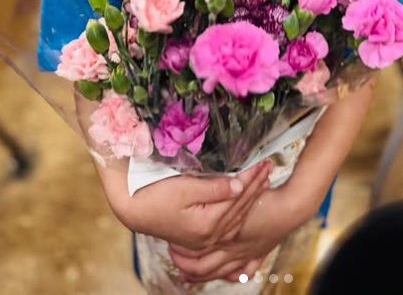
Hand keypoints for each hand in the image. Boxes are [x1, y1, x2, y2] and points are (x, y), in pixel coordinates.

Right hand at [123, 160, 270, 249]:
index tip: (263, 162)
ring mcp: (204, 239)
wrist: (134, 211)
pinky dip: (240, 212)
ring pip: (236, 218)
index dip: (251, 178)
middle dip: (255, 186)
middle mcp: (209, 236)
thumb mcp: (184, 188)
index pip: (237, 197)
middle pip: (240, 209)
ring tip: (263, 181)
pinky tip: (246, 203)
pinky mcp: (199, 237)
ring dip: (251, 199)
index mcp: (207, 224)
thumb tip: (238, 185)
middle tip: (268, 167)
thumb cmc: (155, 195)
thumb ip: (213, 188)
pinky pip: (228, 225)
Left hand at [169, 186, 303, 283]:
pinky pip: (242, 270)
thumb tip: (194, 199)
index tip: (170, 245)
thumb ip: (216, 190)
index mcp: (226, 235)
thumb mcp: (234, 190)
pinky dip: (233, 274)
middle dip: (187, 264)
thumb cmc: (269, 199)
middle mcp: (235, 249)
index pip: (198, 251)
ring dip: (204, 274)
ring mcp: (248, 253)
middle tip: (173, 257)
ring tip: (187, 275)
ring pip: (220, 271)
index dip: (182, 250)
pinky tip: (229, 275)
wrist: (296, 205)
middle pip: (205, 266)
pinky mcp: (259, 252)